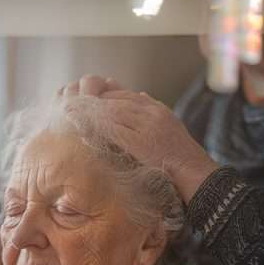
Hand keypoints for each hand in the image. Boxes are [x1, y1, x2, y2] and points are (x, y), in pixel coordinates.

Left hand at [58, 75, 218, 203]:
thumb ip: (151, 111)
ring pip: (112, 112)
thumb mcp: (168, 125)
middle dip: (91, 101)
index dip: (103, 95)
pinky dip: (96, 127)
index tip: (86, 98)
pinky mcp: (141, 141)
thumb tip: (138, 93)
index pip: (125, 94)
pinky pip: (114, 130)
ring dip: (88, 111)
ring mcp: (147, 126)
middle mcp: (152, 112)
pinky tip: (80, 127)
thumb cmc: (180, 156)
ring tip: (68, 111)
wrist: (195, 171)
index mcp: (157, 108)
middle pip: (116, 100)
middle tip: (69, 102)